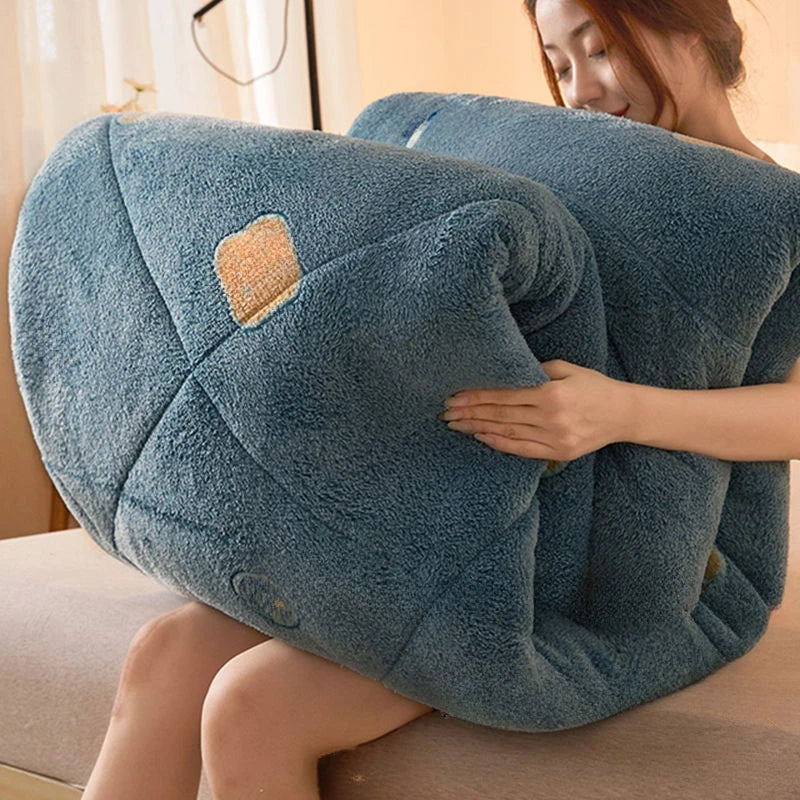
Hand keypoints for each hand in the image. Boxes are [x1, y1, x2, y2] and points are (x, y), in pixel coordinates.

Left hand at [438, 359, 631, 461]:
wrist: (624, 414)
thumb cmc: (593, 386)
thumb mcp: (566, 369)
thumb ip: (535, 370)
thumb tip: (502, 373)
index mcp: (552, 393)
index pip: (505, 395)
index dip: (477, 395)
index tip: (454, 395)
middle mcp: (552, 417)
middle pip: (501, 415)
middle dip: (470, 413)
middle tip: (445, 412)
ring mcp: (555, 438)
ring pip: (507, 433)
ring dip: (478, 428)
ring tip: (456, 425)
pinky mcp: (558, 453)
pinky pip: (522, 450)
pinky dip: (499, 444)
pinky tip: (481, 437)